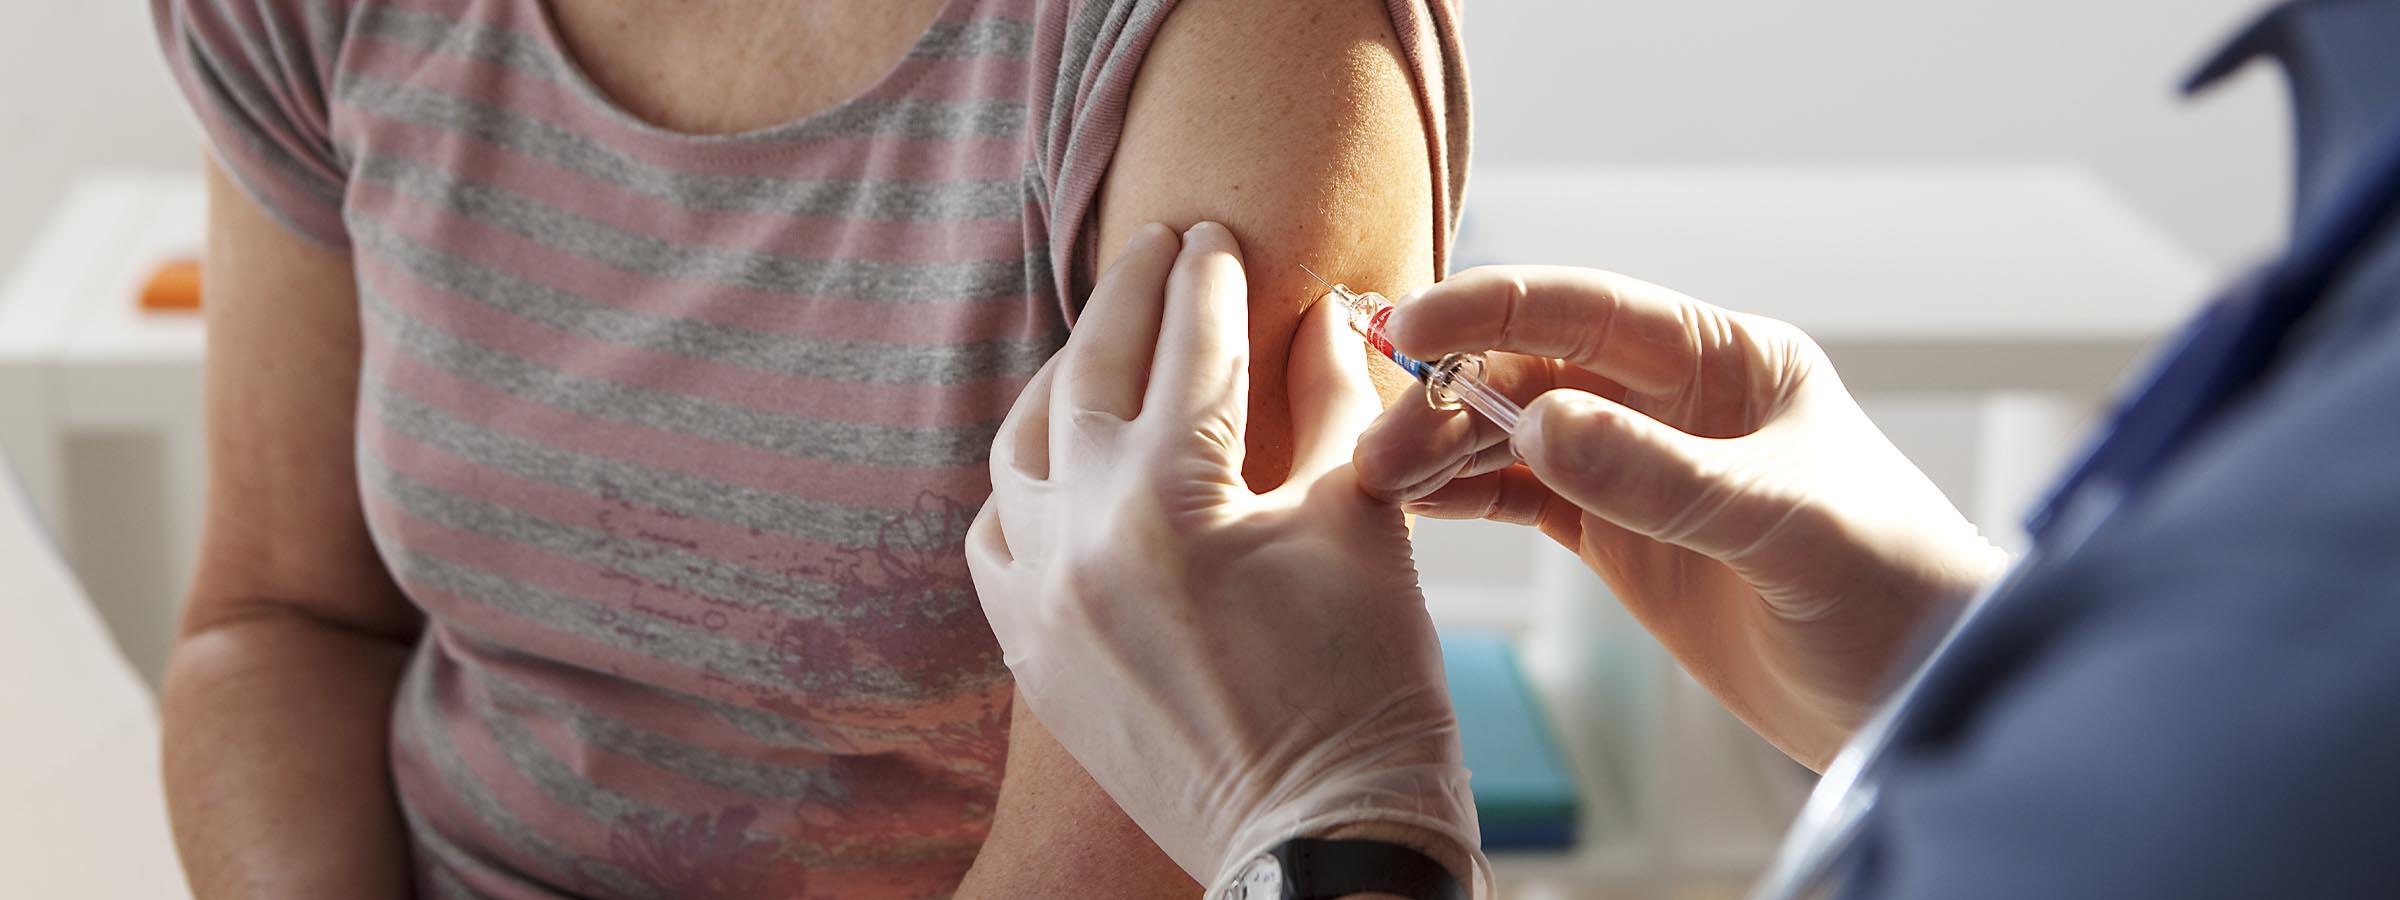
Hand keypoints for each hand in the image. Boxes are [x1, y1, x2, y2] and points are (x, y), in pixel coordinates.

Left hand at [968, 222, 1488, 894]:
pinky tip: (1060, 464)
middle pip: (1089, 372)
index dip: (1208, 277)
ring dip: (1062, 382)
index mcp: (1174, 496)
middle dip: (1127, 296)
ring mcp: (1041, 599)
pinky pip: (995, 538)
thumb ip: (1330, 404)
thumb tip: (1320, 314)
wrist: (1318, 844)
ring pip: (1021, 448)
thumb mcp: (1361, 524)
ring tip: (1102, 345)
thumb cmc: (1365, 690)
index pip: (1189, 345)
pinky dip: (1024, 486)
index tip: (1215, 232)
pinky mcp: (1030, 653)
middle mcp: (1082, 535)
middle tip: (1157, 247)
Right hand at [1353, 266, 2008, 767]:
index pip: (1590, 311)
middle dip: (1450, 395)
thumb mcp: (1783, 524)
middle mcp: (1677, 401)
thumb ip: (1663, 476)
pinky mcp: (1622, 537)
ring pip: (1516, 435)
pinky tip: (1415, 502)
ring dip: (1446, 449)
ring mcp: (1643, 468)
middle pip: (1535, 371)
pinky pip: (1525, 498)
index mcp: (1727, 359)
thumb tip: (1539, 422)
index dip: (1495, 309)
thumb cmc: (1896, 589)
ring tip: (1376, 479)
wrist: (1926, 699)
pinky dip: (1468, 496)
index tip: (1413, 326)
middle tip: (1379, 442)